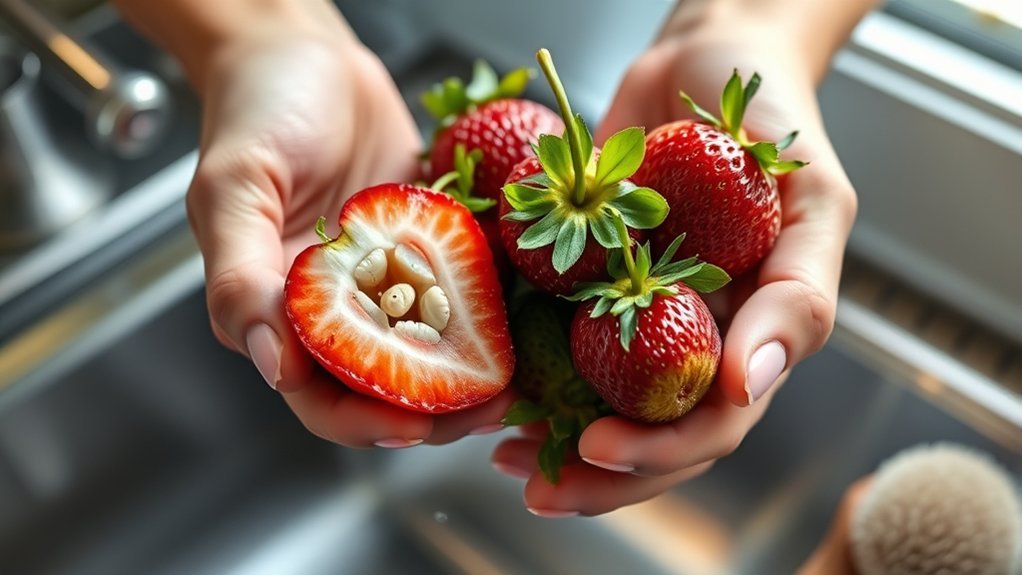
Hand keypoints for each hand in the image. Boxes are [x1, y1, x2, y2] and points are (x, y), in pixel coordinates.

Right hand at [185, 8, 514, 447]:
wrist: (309, 52)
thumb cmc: (258, 108)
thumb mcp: (235, 188)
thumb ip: (239, 277)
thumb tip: (269, 362)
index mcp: (279, 308)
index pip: (318, 394)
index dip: (365, 421)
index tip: (417, 425)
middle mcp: (335, 305)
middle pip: (385, 386)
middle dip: (436, 408)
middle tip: (489, 407)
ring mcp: (385, 278)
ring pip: (430, 350)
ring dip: (469, 371)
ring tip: (513, 377)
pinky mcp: (426, 246)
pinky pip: (459, 291)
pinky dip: (487, 313)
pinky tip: (521, 322)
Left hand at [492, 2, 857, 514]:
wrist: (703, 62)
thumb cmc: (772, 120)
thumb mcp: (814, 198)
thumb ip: (800, 292)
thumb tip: (755, 380)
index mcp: (752, 334)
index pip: (715, 422)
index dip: (662, 450)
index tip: (599, 448)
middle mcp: (694, 336)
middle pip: (654, 433)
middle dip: (599, 474)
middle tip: (537, 484)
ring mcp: (639, 312)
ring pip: (600, 401)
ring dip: (555, 438)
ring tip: (504, 452)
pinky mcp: (589, 280)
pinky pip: (556, 335)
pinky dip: (525, 368)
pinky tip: (491, 388)